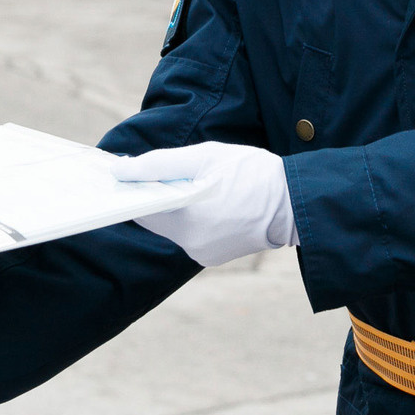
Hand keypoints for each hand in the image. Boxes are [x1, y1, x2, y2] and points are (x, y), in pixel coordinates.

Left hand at [117, 141, 293, 267]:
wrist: (295, 203)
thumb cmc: (251, 173)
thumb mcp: (204, 157)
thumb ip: (158, 164)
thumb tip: (119, 168)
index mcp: (185, 219)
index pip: (139, 208)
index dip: (133, 189)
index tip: (129, 173)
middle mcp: (190, 243)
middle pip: (154, 219)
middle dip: (156, 196)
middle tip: (165, 173)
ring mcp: (202, 253)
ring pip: (171, 227)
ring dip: (174, 207)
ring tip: (196, 184)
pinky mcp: (213, 257)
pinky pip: (190, 235)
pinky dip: (191, 218)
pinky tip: (208, 201)